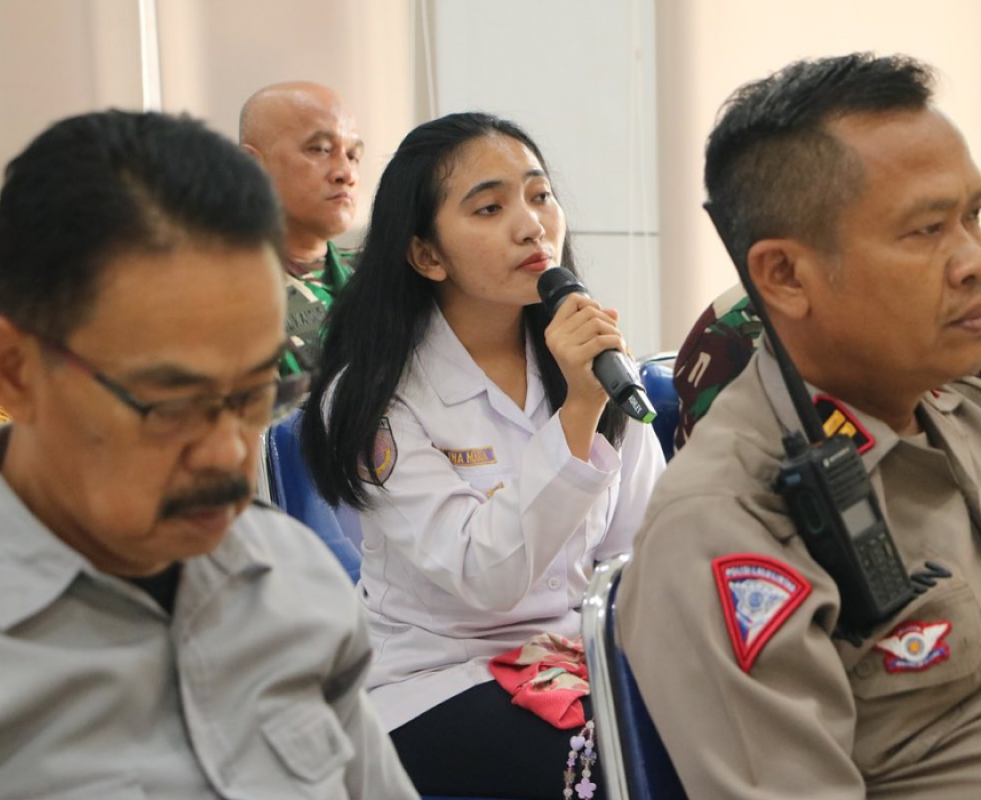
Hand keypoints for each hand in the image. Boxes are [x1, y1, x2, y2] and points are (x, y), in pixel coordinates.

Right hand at [544, 295, 623, 457]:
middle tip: (615, 337)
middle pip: (589, 312)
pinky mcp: (574, 358)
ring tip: (617, 344)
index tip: (602, 318)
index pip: (573, 300)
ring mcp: (562, 347)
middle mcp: (554, 337)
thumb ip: (598, 324)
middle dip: (608, 321)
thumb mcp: (589, 342)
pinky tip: (618, 350)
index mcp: (553, 330)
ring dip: (614, 332)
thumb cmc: (588, 370)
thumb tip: (613, 311)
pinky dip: (616, 342)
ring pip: (597, 324)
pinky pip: (602, 340)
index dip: (592, 304)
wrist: (585, 398)